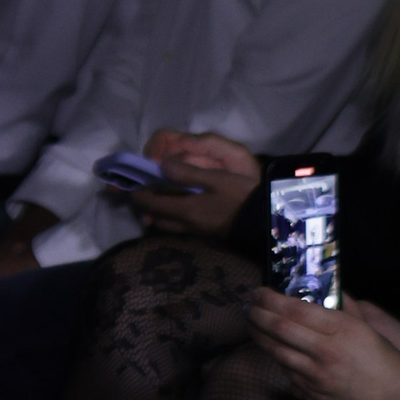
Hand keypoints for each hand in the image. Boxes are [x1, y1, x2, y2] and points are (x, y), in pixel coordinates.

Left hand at [134, 129, 259, 237]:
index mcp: (185, 210)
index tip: (133, 182)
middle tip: (145, 189)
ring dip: (160, 213)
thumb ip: (187, 172)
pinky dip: (173, 217)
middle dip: (146, 205)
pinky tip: (181, 205)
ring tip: (161, 196)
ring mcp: (197, 232)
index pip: (151, 204)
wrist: (266, 220)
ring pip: (168, 225)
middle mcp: (187, 225)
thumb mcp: (215, 178)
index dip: (138, 193)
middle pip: (156, 218)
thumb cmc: (241, 195)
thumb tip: (160, 165)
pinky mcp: (207, 234)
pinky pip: (180, 227)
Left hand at [248, 289, 399, 399]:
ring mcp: (319, 375)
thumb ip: (343, 304)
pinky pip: (289, 376)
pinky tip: (274, 352)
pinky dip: (279, 361)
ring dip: (260, 339)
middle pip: (280, 330)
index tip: (258, 291)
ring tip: (252, 327)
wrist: (399, 396)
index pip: (295, 310)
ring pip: (279, 354)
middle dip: (258, 316)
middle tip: (247, 307)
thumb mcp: (365, 325)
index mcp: (340, 329)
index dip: (271, 299)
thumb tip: (323, 287)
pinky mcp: (317, 395)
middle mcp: (326, 351)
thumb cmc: (383, 357)